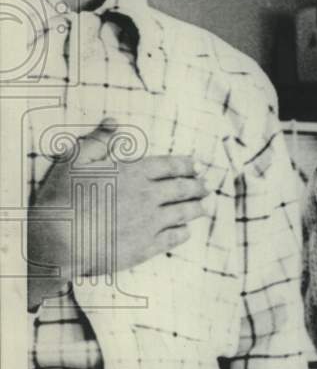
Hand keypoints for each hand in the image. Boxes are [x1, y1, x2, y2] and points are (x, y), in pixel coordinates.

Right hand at [27, 118, 210, 309]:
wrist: (58, 241)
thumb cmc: (62, 198)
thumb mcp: (74, 160)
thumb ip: (98, 140)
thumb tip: (113, 122)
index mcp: (134, 173)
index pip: (170, 166)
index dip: (186, 165)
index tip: (196, 166)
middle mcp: (148, 196)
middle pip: (183, 189)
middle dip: (197, 186)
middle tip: (206, 186)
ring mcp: (150, 223)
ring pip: (183, 213)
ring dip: (196, 209)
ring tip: (203, 208)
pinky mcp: (146, 247)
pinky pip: (173, 238)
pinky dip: (183, 233)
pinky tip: (185, 231)